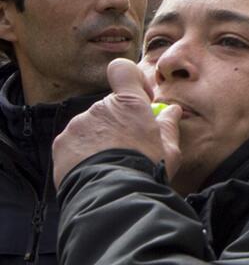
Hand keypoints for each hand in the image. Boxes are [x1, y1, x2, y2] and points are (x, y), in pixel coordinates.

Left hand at [53, 59, 178, 186]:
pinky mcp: (61, 143)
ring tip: (110, 164)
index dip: (129, 79)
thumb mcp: (169, 149)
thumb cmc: (146, 169)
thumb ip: (168, 125)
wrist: (113, 194)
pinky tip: (95, 169)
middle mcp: (100, 108)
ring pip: (91, 126)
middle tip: (129, 147)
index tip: (140, 98)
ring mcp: (78, 125)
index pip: (122, 70)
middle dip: (118, 122)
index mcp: (129, 104)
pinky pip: (74, 142)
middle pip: (109, 107)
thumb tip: (173, 110)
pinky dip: (82, 153)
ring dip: (100, 139)